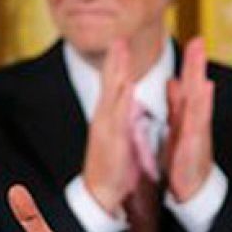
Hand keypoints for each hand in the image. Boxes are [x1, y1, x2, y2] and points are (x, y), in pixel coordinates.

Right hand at [80, 39, 135, 213]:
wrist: (101, 193)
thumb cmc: (114, 165)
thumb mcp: (121, 136)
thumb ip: (125, 116)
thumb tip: (130, 100)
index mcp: (111, 117)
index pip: (113, 85)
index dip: (117, 64)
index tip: (121, 42)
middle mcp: (105, 120)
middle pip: (110, 85)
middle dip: (114, 62)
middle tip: (118, 39)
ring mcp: (107, 130)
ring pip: (112, 97)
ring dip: (116, 76)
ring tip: (119, 56)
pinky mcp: (112, 144)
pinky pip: (118, 122)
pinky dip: (122, 106)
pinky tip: (127, 92)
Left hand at [164, 37, 214, 202]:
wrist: (192, 188)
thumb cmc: (185, 159)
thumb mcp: (177, 127)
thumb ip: (176, 104)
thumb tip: (173, 82)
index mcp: (186, 115)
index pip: (188, 84)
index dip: (191, 64)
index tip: (194, 41)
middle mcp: (194, 119)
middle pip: (196, 86)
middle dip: (197, 63)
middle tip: (199, 40)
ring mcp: (198, 129)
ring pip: (199, 98)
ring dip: (200, 77)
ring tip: (201, 58)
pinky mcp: (196, 142)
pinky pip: (198, 119)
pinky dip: (202, 103)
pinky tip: (205, 89)